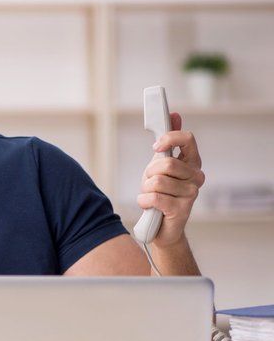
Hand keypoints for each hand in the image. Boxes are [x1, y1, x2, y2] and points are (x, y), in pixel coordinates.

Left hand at [137, 112, 204, 246]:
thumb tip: (174, 115)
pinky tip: (149, 206)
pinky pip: (153, 197)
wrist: (161, 226)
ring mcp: (191, 193)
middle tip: (150, 182)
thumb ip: (168, 142)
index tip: (156, 146)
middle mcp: (196, 176)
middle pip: (166, 162)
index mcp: (192, 162)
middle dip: (150, 173)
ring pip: (157, 181)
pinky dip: (144, 201)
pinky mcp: (181, 209)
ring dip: (146, 189)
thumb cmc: (161, 193)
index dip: (169, 138)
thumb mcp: (160, 164)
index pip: (187, 139)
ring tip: (151, 195)